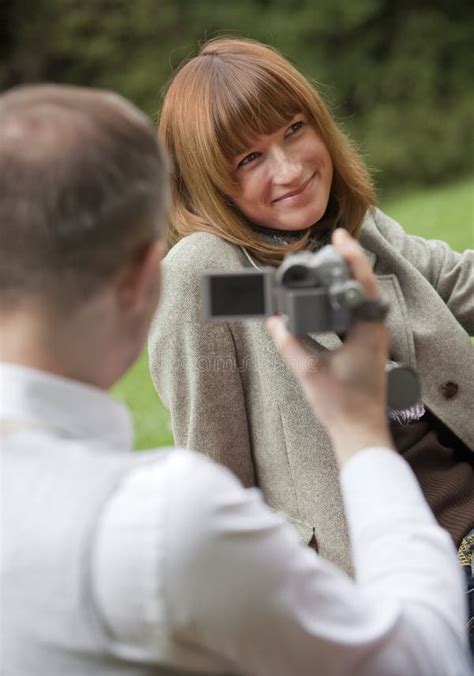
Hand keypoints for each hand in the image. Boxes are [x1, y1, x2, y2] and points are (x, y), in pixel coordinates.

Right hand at [266, 229, 393, 466]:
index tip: (338, 237)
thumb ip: (289, 344)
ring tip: (328, 265)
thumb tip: (272, 322)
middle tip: (329, 246)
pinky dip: (344, 301)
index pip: (363, 283)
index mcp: (367, 332)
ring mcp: (374, 340)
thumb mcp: (309, 371)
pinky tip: (331, 298)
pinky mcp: (368, 348)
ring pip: (362, 300)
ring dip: (346, 281)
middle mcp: (376, 331)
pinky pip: (357, 315)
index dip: (351, 256)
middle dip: (348, 263)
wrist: (360, 431)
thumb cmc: (341, 405)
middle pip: (364, 286)